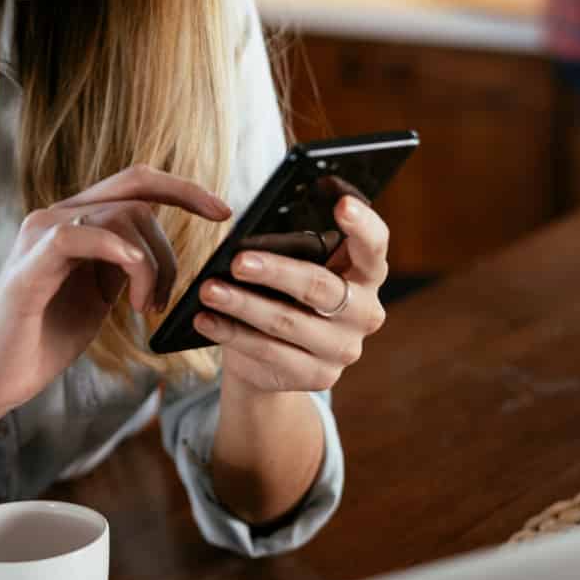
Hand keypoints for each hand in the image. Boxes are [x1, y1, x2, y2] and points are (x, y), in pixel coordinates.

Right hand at [0, 165, 231, 424]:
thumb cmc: (42, 339)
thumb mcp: (96, 295)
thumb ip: (121, 266)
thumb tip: (160, 253)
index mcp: (74, 223)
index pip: (134, 184)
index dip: (182, 189)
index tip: (222, 212)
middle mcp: (55, 218)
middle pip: (135, 191)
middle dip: (177, 226)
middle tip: (178, 285)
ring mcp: (39, 238)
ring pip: (120, 216)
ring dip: (151, 265)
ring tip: (144, 308)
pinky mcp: (29, 267)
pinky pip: (80, 235)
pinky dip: (119, 255)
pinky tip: (131, 290)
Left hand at [194, 195, 388, 393]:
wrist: (277, 358)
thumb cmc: (285, 294)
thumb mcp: (294, 267)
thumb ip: (290, 250)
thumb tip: (248, 235)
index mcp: (366, 274)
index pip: (374, 246)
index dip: (363, 225)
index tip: (342, 204)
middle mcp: (364, 312)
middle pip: (320, 287)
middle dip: (276, 272)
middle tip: (238, 261)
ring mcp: (344, 348)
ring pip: (288, 322)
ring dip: (242, 304)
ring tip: (208, 290)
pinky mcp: (318, 375)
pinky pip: (268, 352)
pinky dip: (231, 332)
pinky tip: (205, 320)